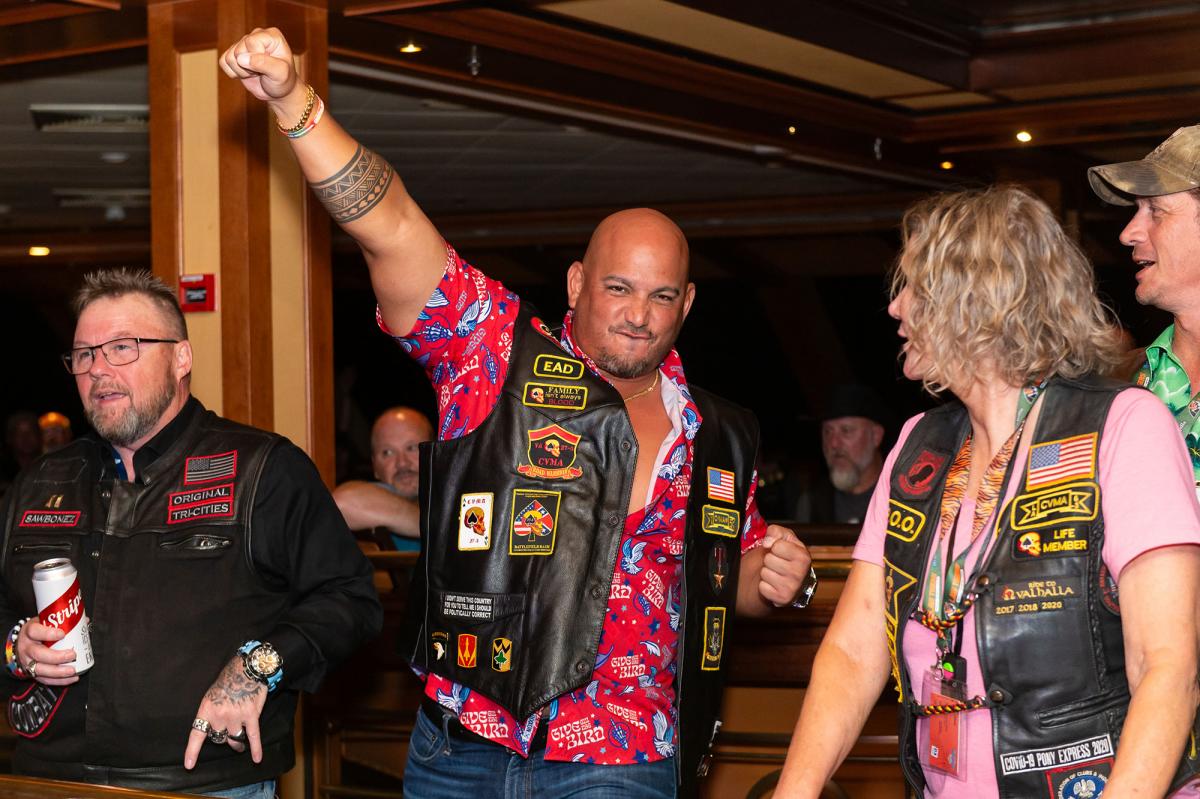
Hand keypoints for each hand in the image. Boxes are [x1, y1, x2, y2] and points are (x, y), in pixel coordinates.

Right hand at [16, 620, 79, 686]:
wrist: (23, 642)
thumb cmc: (37, 631)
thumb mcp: (45, 623)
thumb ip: (63, 622)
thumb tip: (84, 620)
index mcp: (30, 632)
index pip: (35, 632)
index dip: (48, 634)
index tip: (62, 634)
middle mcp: (27, 648)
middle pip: (38, 654)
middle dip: (56, 656)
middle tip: (72, 655)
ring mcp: (27, 662)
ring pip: (40, 669)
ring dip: (58, 672)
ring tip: (72, 670)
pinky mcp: (32, 672)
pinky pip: (44, 679)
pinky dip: (59, 681)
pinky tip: (71, 678)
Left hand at [184, 654, 266, 768]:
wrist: (247, 668)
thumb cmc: (229, 679)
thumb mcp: (212, 694)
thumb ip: (211, 713)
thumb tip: (214, 729)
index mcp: (207, 709)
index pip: (197, 734)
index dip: (193, 751)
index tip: (190, 765)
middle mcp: (220, 716)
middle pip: (218, 737)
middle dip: (222, 737)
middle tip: (226, 735)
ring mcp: (236, 717)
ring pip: (234, 739)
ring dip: (236, 742)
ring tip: (239, 744)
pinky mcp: (251, 716)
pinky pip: (253, 736)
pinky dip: (256, 748)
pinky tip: (256, 758)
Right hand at [219, 27, 299, 105]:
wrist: (278, 92)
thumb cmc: (283, 81)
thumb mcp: (280, 73)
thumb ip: (263, 63)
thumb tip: (241, 58)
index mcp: (271, 35)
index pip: (251, 41)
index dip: (256, 57)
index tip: (269, 66)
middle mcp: (256, 35)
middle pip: (239, 50)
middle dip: (249, 67)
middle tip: (263, 72)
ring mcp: (243, 44)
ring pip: (230, 57)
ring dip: (242, 71)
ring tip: (256, 72)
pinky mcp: (233, 54)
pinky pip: (223, 62)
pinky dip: (233, 73)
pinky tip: (247, 73)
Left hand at [758, 524, 812, 606]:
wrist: (786, 579)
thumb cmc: (784, 556)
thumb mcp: (783, 537)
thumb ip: (776, 531)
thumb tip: (768, 542)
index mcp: (804, 556)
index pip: (777, 545)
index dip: (775, 547)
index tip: (780, 551)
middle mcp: (801, 573)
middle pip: (769, 559)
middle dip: (769, 560)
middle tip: (777, 564)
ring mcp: (792, 588)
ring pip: (764, 573)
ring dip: (767, 572)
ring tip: (776, 573)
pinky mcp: (783, 599)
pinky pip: (763, 588)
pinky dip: (765, 586)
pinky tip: (774, 584)